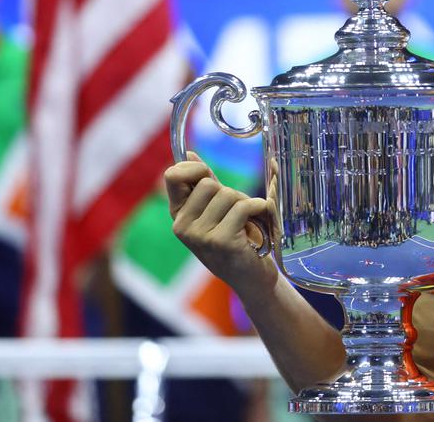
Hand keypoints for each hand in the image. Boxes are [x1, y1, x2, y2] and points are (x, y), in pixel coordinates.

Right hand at [163, 152, 278, 292]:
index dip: (195, 169)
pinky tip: (260, 225)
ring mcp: (199, 235)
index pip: (173, 176)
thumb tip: (189, 154)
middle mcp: (182, 226)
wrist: (252, 278)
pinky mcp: (220, 241)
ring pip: (228, 194)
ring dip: (247, 204)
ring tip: (248, 225)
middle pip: (209, 183)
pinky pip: (245, 206)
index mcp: (178, 215)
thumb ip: (204, 185)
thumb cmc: (237, 240)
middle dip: (232, 193)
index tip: (210, 177)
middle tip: (239, 215)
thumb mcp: (216, 211)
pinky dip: (260, 209)